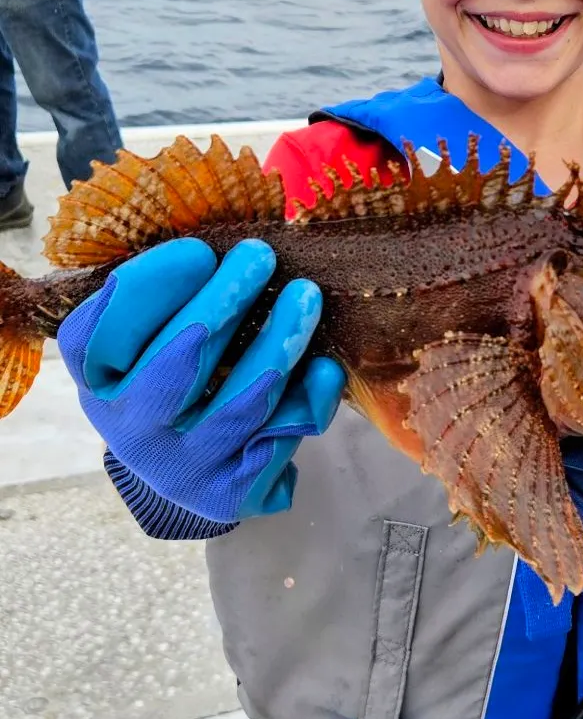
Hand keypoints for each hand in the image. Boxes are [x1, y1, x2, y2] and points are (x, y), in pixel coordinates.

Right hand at [58, 238, 345, 522]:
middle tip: (260, 256)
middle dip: (224, 301)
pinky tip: (325, 367)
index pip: (99, 334)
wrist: (190, 472)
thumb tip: (219, 249)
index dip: (150, 288)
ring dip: (279, 342)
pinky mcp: (231, 493)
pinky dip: (308, 398)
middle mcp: (131, 431)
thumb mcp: (147, 345)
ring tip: (306, 296)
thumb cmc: (174, 384)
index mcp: (97, 383)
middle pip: (178, 360)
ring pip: (242, 401)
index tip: (200, 251)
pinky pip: (279, 438)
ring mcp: (182, 468)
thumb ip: (165, 303)